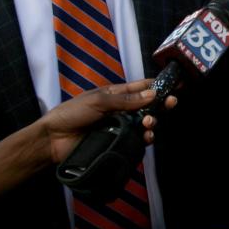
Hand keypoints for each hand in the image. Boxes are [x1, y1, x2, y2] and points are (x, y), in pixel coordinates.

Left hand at [42, 79, 176, 163]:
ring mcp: (119, 128)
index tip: (175, 84)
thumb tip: (152, 94)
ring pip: (144, 124)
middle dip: (161, 104)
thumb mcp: (99, 101)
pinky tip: (146, 138)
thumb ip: (126, 99)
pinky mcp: (117, 144)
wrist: (54, 140)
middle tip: (171, 103)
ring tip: (150, 124)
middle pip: (147, 106)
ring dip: (152, 122)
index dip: (157, 85)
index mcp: (114, 94)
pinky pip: (136, 141)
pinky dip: (144, 139)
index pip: (140, 87)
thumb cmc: (72, 113)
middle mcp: (120, 110)